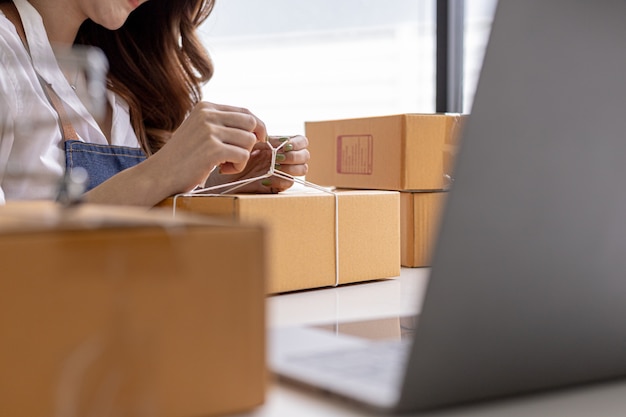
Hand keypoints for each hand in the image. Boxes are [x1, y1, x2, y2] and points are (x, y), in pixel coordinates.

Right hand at [148, 102, 266, 194]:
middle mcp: (208, 114)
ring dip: (242, 157)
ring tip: (225, 164)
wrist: (159, 174)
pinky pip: (243, 156)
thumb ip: (222, 125)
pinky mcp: (212, 149)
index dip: (257, 128)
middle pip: (251, 123)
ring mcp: (209, 130)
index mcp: (206, 107)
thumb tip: (258, 129)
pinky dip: (237, 167)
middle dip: (253, 141)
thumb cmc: (183, 157)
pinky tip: (222, 170)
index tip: (257, 141)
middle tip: (240, 156)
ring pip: (249, 140)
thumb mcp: (200, 131)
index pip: (245, 112)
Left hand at [205, 135, 309, 192]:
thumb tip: (263, 131)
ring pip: (302, 169)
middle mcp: (282, 159)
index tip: (279, 143)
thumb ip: (257, 134)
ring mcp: (279, 172)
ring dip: (292, 166)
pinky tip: (266, 176)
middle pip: (306, 155)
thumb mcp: (241, 139)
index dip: (296, 141)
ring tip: (275, 164)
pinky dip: (281, 178)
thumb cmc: (224, 153)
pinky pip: (289, 183)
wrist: (213, 173)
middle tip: (278, 155)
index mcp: (278, 145)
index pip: (301, 141)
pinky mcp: (274, 186)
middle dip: (295, 154)